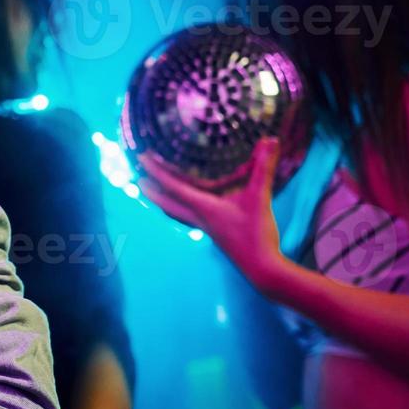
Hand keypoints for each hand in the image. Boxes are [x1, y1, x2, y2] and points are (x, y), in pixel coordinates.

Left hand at [137, 137, 286, 288]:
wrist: (262, 269)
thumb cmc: (257, 234)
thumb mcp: (260, 197)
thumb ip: (264, 168)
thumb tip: (271, 139)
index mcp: (203, 207)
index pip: (172, 186)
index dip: (156, 170)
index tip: (141, 157)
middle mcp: (199, 218)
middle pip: (166, 203)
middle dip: (151, 190)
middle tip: (137, 178)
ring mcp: (205, 229)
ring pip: (176, 213)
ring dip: (163, 202)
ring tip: (154, 193)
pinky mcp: (214, 235)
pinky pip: (189, 219)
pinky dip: (181, 210)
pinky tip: (189, 209)